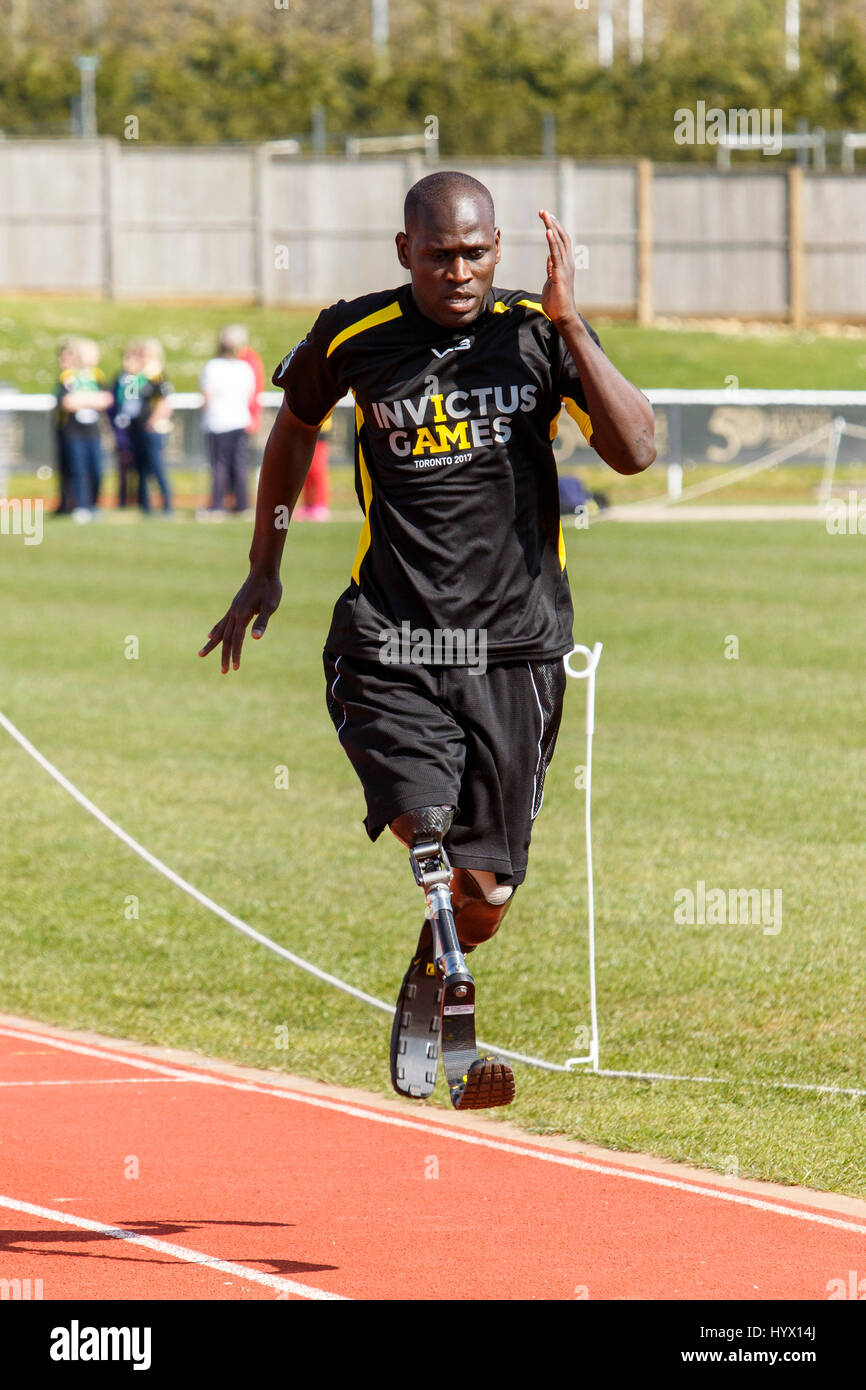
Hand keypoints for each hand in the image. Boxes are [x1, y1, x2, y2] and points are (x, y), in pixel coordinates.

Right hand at [198, 569, 282, 673]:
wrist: (263, 570)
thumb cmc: (270, 588)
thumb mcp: (270, 606)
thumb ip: (262, 622)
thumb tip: (256, 638)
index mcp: (242, 615)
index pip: (237, 639)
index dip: (236, 654)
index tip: (235, 668)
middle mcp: (234, 613)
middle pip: (227, 638)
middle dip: (224, 655)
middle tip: (223, 672)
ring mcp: (232, 610)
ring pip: (220, 631)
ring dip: (212, 645)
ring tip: (201, 655)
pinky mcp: (234, 607)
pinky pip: (222, 622)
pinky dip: (216, 630)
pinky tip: (210, 636)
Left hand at [539, 209, 577, 326]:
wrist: (563, 316)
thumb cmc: (556, 302)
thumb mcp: (551, 281)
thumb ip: (551, 269)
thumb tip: (549, 258)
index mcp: (565, 264)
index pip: (561, 241)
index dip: (554, 228)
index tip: (546, 217)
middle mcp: (568, 263)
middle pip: (561, 237)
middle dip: (552, 223)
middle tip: (543, 211)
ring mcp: (565, 267)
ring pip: (559, 242)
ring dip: (552, 227)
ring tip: (545, 215)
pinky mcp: (560, 274)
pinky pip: (556, 255)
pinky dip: (552, 242)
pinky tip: (548, 231)